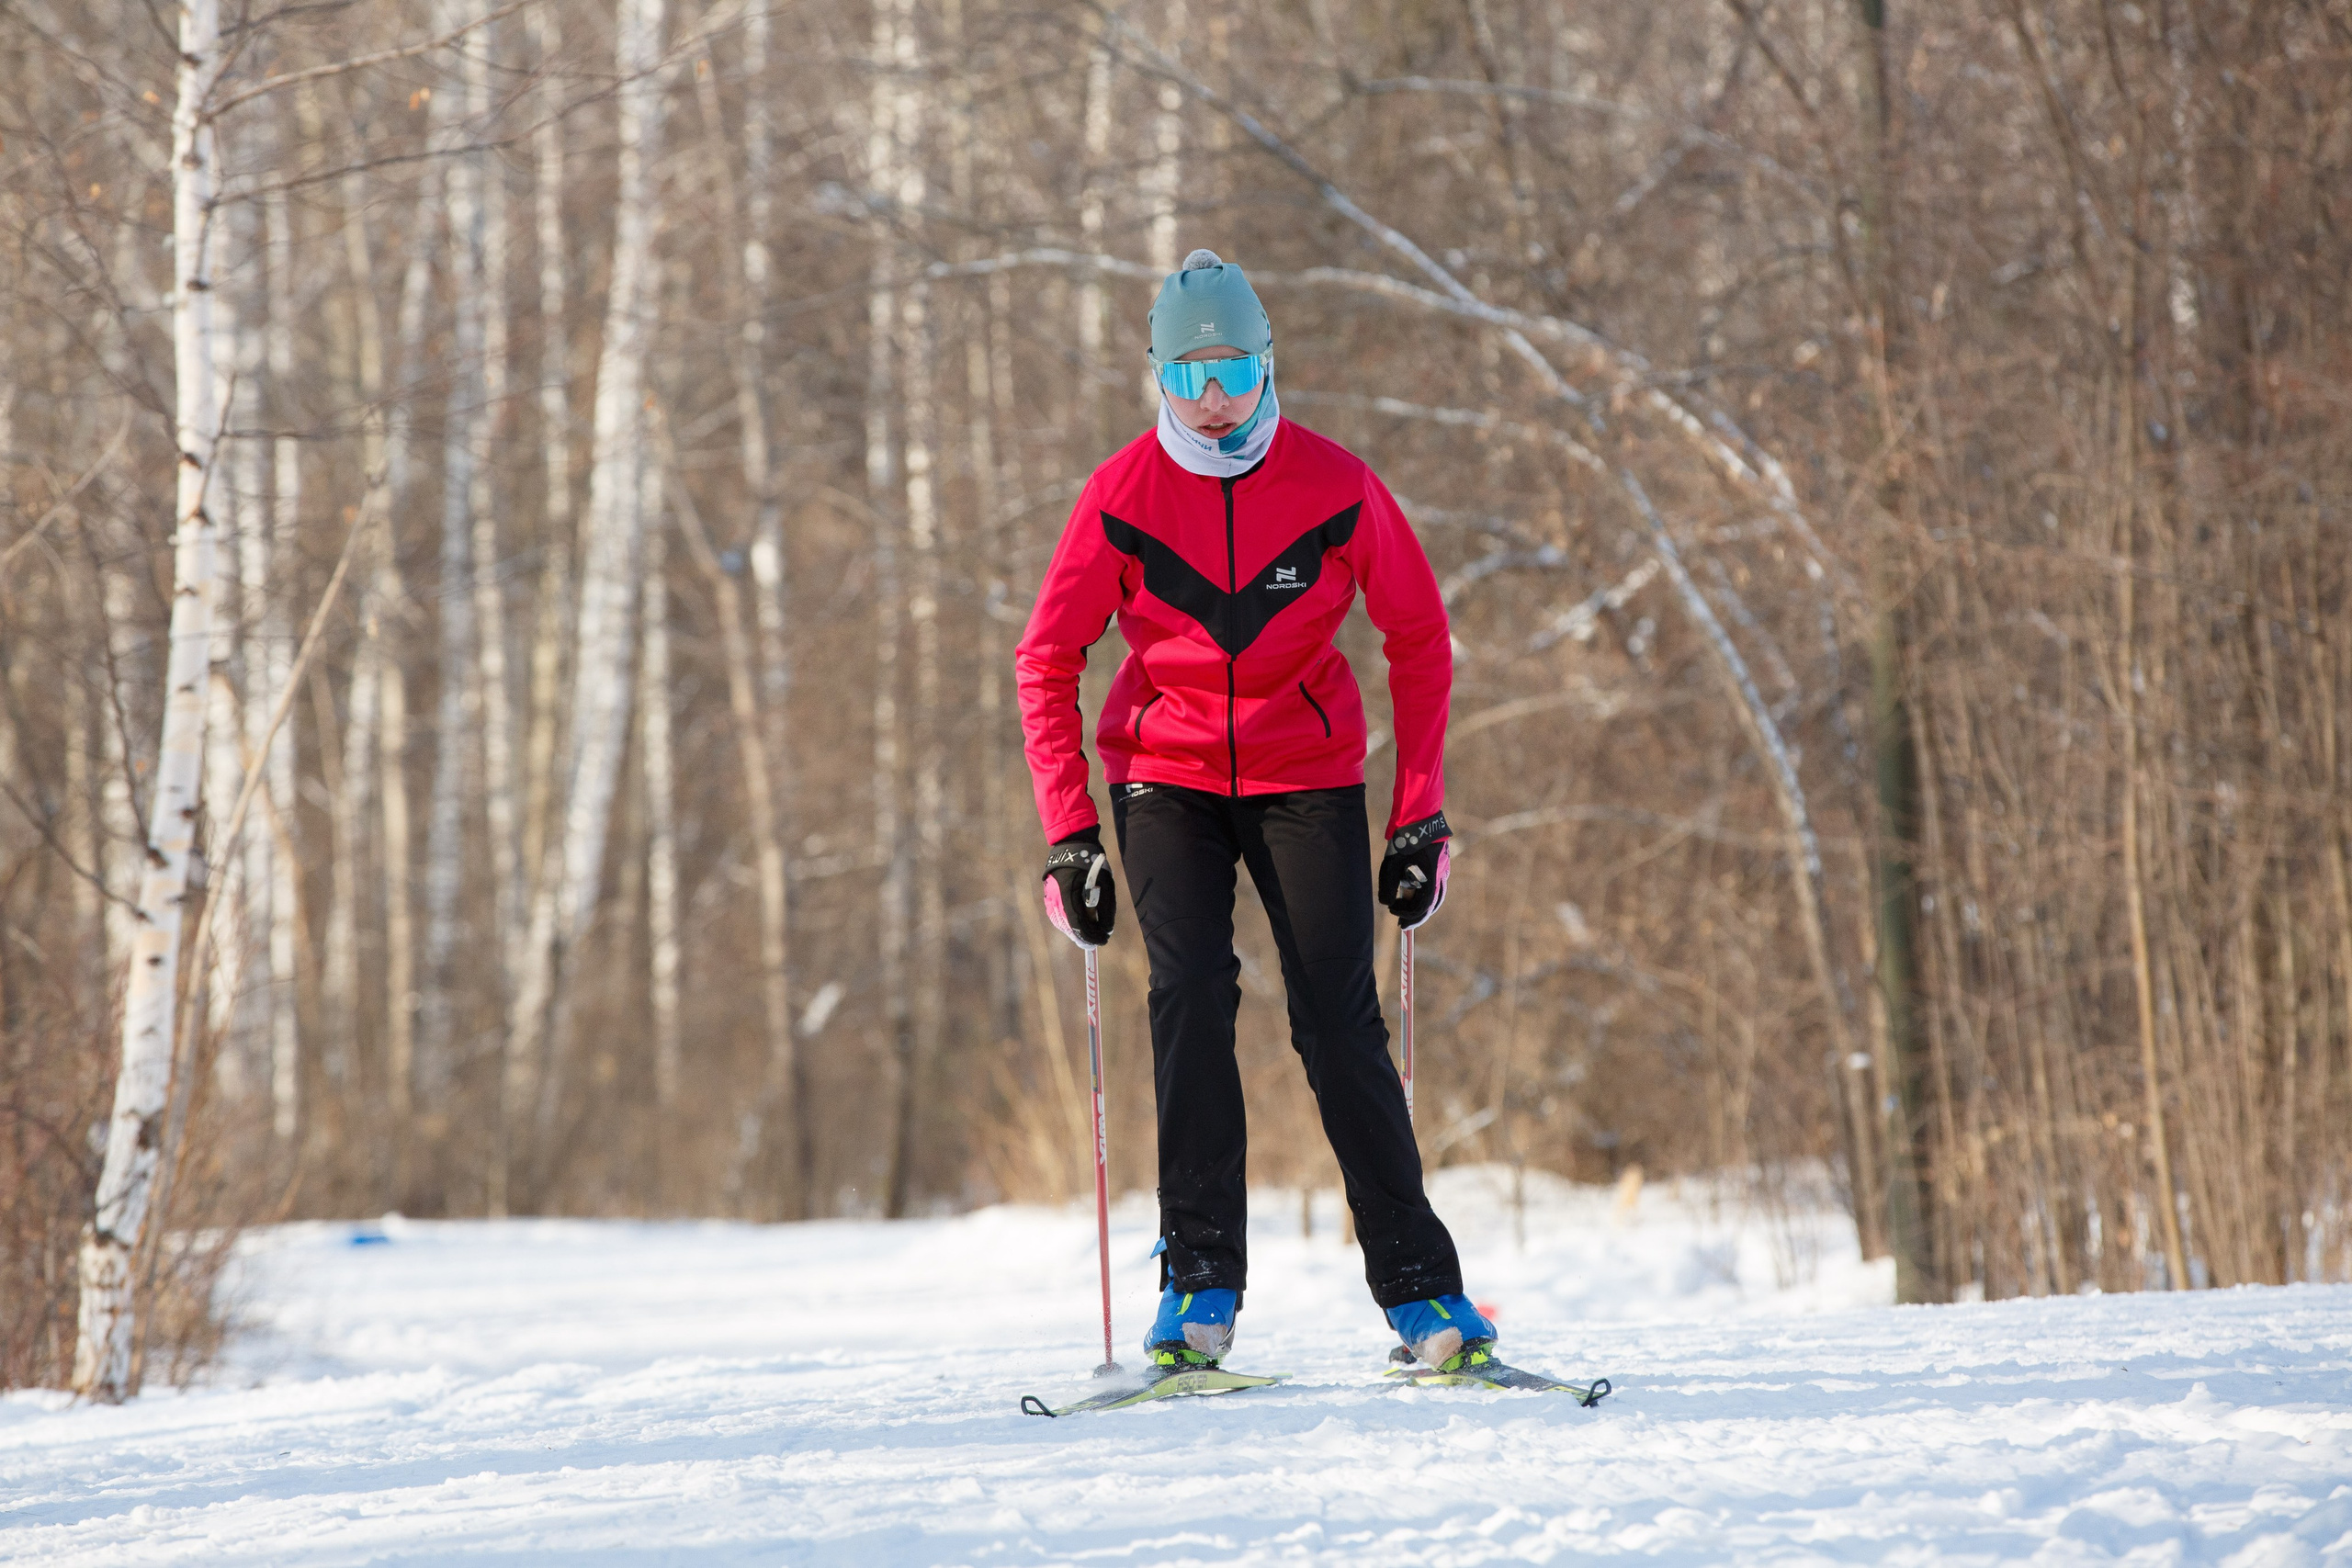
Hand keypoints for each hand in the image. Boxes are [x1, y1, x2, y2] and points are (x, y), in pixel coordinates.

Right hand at [1042, 828, 1117, 947]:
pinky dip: (1066, 922)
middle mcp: (1056, 898)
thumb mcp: (1106, 885)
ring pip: (1061, 922)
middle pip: (1068, 926)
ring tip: (1087, 936)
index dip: (1090, 936)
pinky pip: (1056, 915)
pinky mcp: (1048, 894)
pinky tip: (1076, 925)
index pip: (1078, 923)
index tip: (1102, 942)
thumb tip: (1107, 930)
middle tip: (1095, 943)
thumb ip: (1106, 909)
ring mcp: (1050, 896)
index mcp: (1069, 894)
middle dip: (1082, 937)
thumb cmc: (1092, 864)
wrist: (1072, 844)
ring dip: (1074, 931)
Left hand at [1378, 812, 1450, 929]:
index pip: (1423, 907)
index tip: (1395, 917)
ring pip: (1437, 894)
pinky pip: (1436, 884)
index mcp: (1432, 878)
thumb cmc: (1404, 839)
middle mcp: (1442, 875)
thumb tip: (1385, 904)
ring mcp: (1443, 868)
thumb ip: (1387, 886)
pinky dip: (1425, 892)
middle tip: (1404, 922)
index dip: (1409, 916)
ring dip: (1422, 904)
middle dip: (1417, 915)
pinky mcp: (1440, 861)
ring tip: (1408, 909)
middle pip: (1432, 904)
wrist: (1419, 815)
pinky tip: (1413, 891)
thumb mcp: (1391, 864)